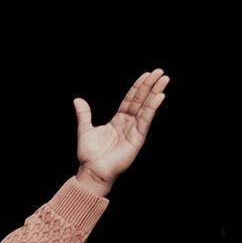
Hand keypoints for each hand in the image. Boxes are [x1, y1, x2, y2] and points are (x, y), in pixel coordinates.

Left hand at [73, 68, 168, 193]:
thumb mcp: (85, 129)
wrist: (92, 171)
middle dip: (150, 85)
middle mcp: (128, 123)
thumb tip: (77, 100)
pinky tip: (159, 96)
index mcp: (118, 120)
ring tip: (164, 79)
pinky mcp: (137, 138)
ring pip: (146, 107)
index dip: (138, 87)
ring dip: (155, 92)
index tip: (146, 74)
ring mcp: (134, 130)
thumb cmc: (89, 154)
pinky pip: (146, 120)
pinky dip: (152, 108)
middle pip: (141, 100)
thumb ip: (84, 114)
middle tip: (160, 71)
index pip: (130, 100)